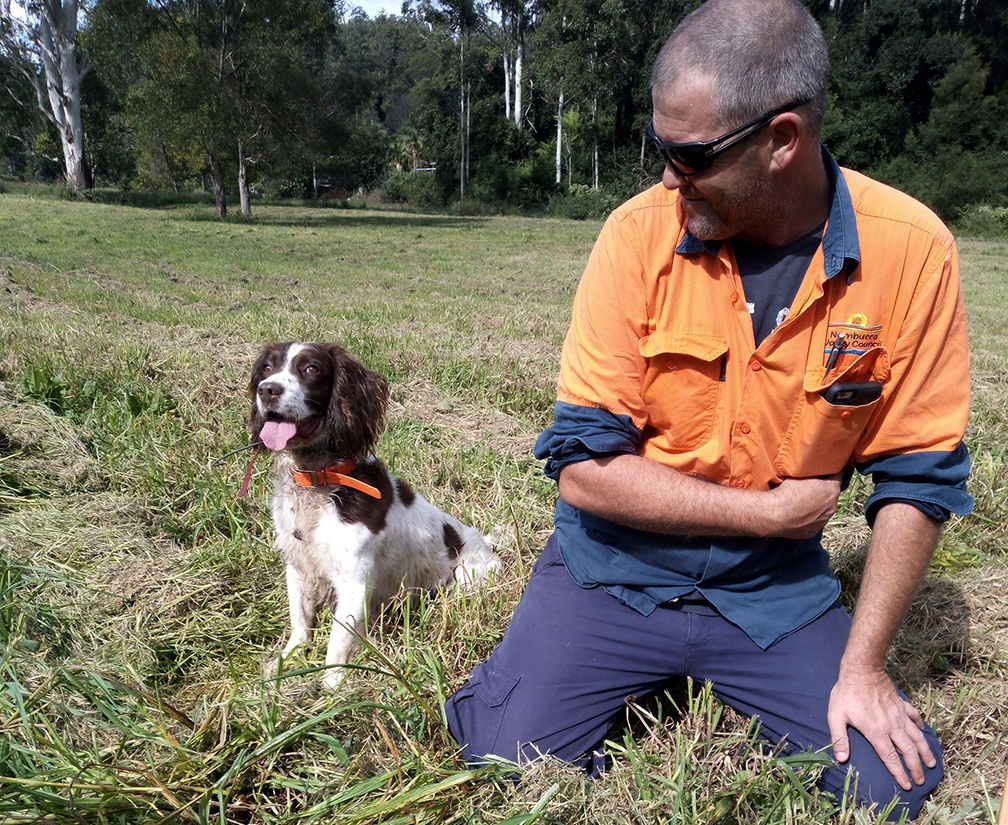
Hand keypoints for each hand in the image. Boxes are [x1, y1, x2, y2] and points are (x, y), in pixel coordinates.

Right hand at [769, 473, 841, 538]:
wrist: (774, 514)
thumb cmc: (786, 492)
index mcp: (831, 490)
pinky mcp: (813, 532)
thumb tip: (812, 470)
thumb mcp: (800, 474)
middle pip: (831, 495)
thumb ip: (812, 473)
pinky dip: (807, 518)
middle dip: (822, 491)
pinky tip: (796, 514)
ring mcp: (823, 521)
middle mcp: (832, 507)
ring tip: (800, 503)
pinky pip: (813, 522)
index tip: (823, 468)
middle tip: (808, 487)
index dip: (831, 471)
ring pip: (823, 510)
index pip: (838, 475)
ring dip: (816, 506)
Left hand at [827, 666, 935, 790]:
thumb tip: (841, 759)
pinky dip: (921, 726)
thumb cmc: (846, 693)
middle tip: (921, 780)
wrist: (862, 670)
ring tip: (932, 763)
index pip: (890, 758)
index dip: (899, 773)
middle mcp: (892, 726)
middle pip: (908, 751)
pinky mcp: (902, 704)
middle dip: (916, 768)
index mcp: (876, 732)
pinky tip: (923, 731)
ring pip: (917, 737)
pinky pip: (915, 717)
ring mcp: (899, 715)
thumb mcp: (836, 716)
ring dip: (925, 752)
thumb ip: (839, 738)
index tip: (907, 786)